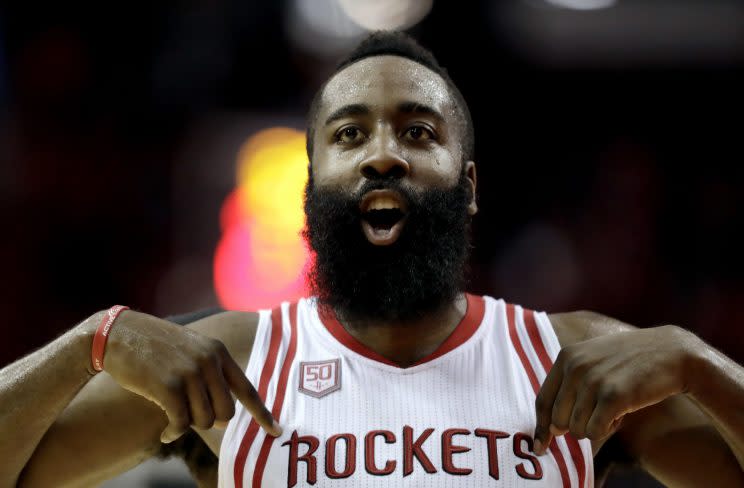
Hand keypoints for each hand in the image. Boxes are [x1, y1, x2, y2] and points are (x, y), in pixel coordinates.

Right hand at [90, 309, 280, 442]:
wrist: (119, 334)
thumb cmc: (155, 348)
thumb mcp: (191, 351)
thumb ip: (211, 374)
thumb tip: (224, 415)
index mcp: (218, 352)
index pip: (247, 388)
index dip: (262, 413)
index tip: (276, 430)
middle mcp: (208, 361)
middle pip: (226, 412)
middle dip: (211, 421)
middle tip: (191, 416)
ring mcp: (189, 372)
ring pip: (205, 420)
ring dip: (188, 426)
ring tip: (173, 421)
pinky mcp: (168, 385)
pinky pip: (181, 423)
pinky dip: (174, 433)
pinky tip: (166, 432)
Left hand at [533, 324, 699, 453]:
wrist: (670, 352)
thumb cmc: (630, 362)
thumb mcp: (592, 359)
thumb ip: (569, 384)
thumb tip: (551, 428)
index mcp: (566, 356)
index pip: (543, 400)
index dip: (541, 426)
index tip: (540, 445)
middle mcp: (576, 367)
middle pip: (558, 420)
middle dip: (575, 427)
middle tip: (598, 416)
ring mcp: (594, 380)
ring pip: (576, 429)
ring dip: (594, 428)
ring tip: (613, 410)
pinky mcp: (613, 396)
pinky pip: (594, 431)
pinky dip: (606, 431)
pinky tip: (620, 416)